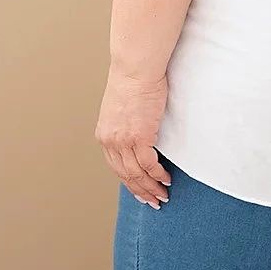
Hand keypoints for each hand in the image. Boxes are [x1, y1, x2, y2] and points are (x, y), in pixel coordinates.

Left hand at [95, 66, 171, 207]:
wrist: (136, 68)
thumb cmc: (133, 80)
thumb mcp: (121, 107)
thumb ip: (125, 124)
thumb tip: (137, 133)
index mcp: (105, 135)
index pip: (116, 167)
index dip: (128, 182)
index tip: (139, 191)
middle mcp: (111, 141)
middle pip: (125, 175)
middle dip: (140, 191)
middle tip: (153, 201)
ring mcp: (124, 140)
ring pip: (137, 174)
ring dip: (151, 187)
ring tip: (162, 195)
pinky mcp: (140, 136)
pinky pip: (149, 164)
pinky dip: (157, 174)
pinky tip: (165, 179)